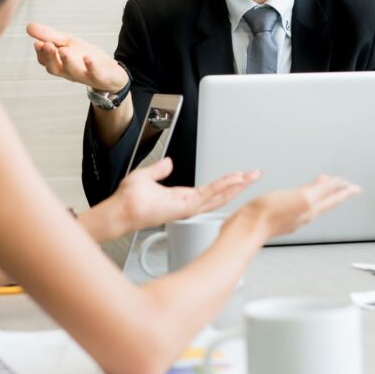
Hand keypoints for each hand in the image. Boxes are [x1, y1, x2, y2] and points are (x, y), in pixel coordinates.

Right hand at [27, 22, 127, 91]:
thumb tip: (28, 26)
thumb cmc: (85, 57)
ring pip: (73, 72)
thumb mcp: (68, 43)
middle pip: (55, 68)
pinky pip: (95, 74)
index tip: (38, 43)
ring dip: (67, 61)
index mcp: (60, 64)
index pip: (45, 61)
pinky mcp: (101, 77)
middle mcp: (69, 72)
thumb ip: (50, 36)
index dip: (41, 53)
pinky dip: (91, 66)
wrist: (111, 73)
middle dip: (50, 57)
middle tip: (46, 45)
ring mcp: (85, 76)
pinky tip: (88, 57)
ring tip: (63, 50)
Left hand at [110, 158, 260, 231]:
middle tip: (254, 176)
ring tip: (250, 177)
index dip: (225, 183)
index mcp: (180, 198)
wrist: (119, 210)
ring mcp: (187, 208)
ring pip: (219, 196)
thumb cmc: (127, 200)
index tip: (238, 175)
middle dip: (238, 185)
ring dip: (236, 186)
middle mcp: (187, 204)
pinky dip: (223, 188)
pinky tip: (234, 181)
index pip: (209, 191)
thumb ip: (158, 170)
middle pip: (219, 195)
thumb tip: (167, 162)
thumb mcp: (145, 177)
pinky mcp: (185, 208)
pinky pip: (208, 197)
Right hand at [239, 175, 360, 239]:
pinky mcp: (277, 214)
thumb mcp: (302, 197)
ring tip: (322, 185)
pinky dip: (302, 195)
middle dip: (335, 192)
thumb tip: (337, 182)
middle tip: (343, 185)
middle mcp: (303, 213)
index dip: (346, 191)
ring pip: (311, 203)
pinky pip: (296, 203)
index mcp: (311, 208)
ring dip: (319, 193)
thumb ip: (321, 189)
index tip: (355, 187)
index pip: (334, 199)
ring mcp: (290, 215)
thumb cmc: (269, 214)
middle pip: (325, 201)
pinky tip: (297, 194)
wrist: (247, 227)